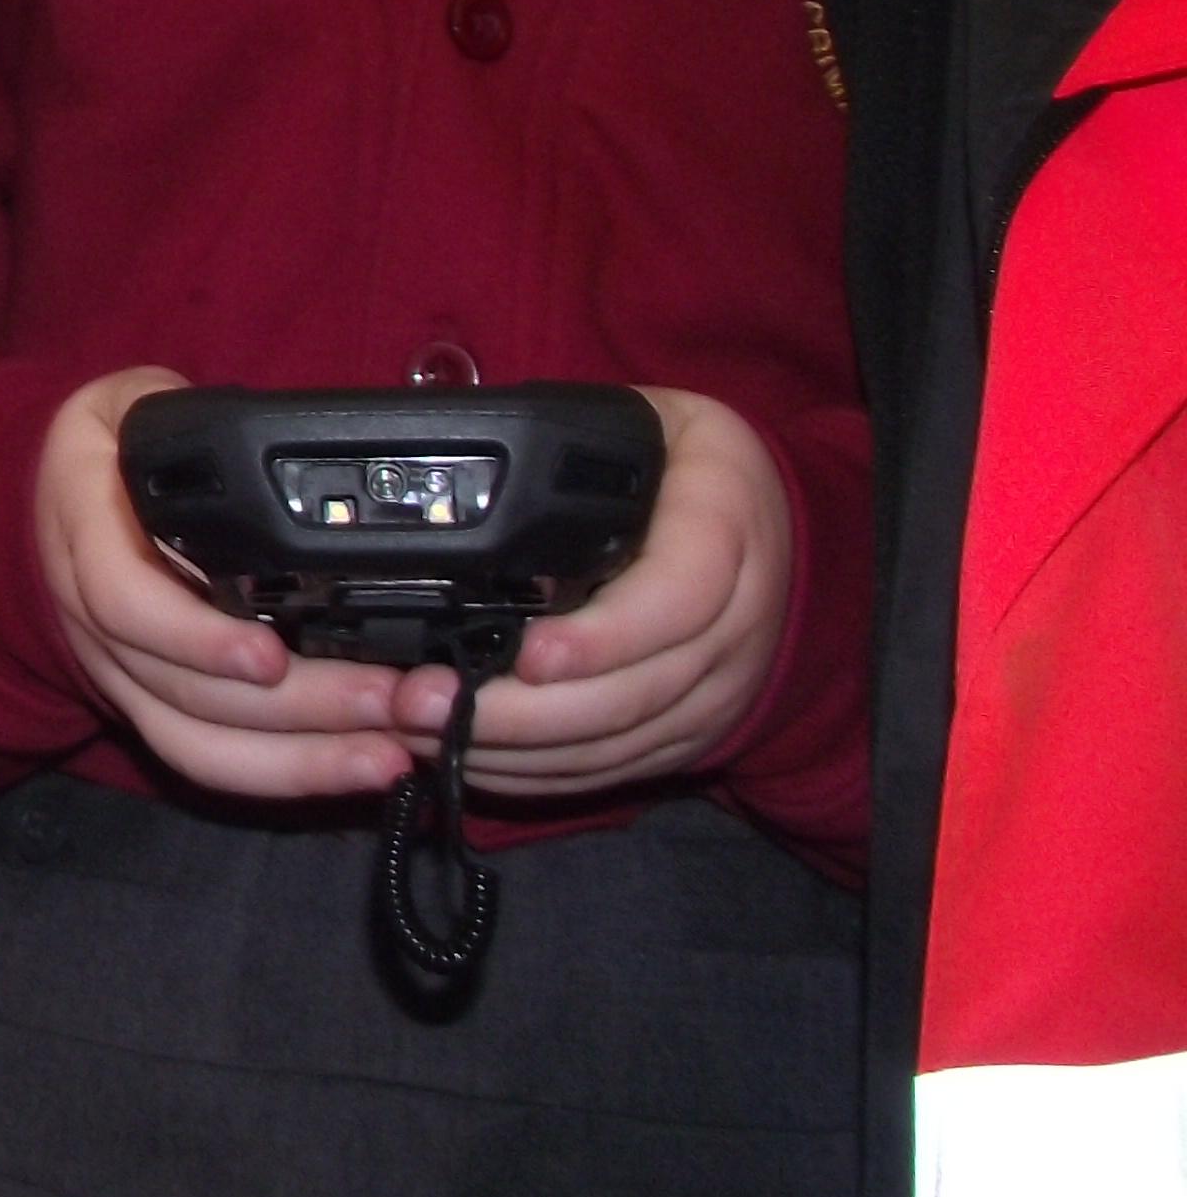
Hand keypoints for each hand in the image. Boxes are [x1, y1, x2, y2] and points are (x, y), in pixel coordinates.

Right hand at [36, 366, 415, 800]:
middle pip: (185, 691)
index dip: (195, 638)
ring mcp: (119, 675)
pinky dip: (282, 776)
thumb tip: (277, 438)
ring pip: (199, 743)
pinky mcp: (148, 710)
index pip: (123, 603)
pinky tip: (358, 769)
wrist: (42, 505)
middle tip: (394, 697)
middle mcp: (91, 622)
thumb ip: (185, 418)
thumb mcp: (129, 404)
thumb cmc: (105, 446)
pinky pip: (206, 761)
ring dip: (301, 758)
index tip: (271, 653)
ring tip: (393, 751)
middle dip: (296, 705)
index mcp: (83, 534)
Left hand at [396, 387, 791, 799]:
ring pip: (620, 742)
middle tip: (421, 700)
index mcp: (725, 530)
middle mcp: (736, 624)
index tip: (528, 657)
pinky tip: (471, 759)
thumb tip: (471, 473)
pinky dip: (541, 773)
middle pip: (634, 693)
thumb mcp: (654, 423)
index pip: (679, 600)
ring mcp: (718, 688)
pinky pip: (617, 767)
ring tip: (421, 729)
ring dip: (514, 749)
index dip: (603, 638)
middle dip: (520, 711)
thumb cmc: (687, 464)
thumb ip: (581, 450)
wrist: (776, 523)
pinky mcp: (693, 730)